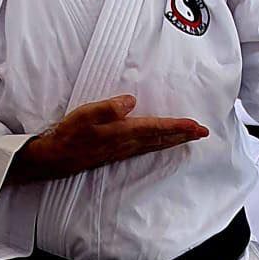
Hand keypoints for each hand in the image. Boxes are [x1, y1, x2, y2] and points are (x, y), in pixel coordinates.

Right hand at [10, 95, 207, 184]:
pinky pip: (146, 148)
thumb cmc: (68, 134)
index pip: (157, 128)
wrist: (55, 158)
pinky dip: (160, 144)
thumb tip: (131, 101)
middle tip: (204, 132)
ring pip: (156, 144)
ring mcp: (123, 150)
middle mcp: (127, 144)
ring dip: (174, 140)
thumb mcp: (85, 115)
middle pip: (161, 138)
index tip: (197, 126)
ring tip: (191, 136)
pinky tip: (163, 143)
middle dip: (183, 135)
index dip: (178, 127)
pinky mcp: (118, 153)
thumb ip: (108, 107)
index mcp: (122, 132)